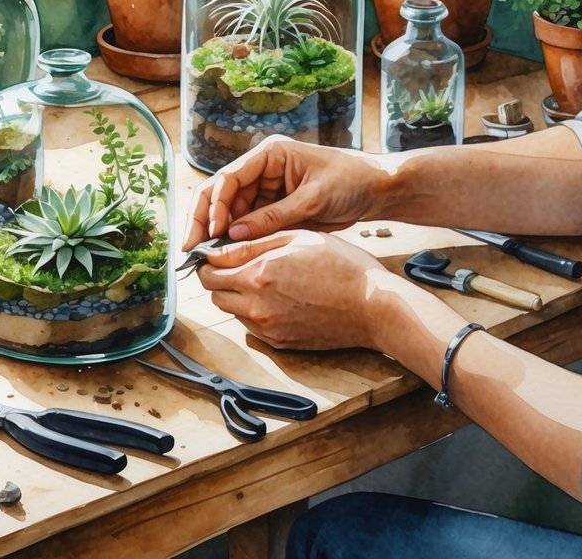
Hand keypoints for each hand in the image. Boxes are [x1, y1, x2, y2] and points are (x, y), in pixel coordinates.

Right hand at [182, 135, 391, 248]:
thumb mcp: (312, 200)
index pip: (228, 178)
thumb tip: (233, 235)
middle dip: (204, 220)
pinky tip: (228, 255)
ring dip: (218, 232)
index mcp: (269, 154)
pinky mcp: (273, 206)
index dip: (213, 206)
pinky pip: (247, 222)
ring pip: (229, 211)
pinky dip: (237, 238)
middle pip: (220, 194)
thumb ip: (272, 217)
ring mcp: (266, 188)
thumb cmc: (352, 182)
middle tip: (191, 248)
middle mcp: (262, 169)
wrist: (379, 190)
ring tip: (208, 257)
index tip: (207, 233)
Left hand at [197, 230, 408, 351]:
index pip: (207, 270)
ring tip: (260, 280)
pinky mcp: (278, 343)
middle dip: (218, 277)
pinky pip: (250, 326)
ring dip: (234, 295)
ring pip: (230, 310)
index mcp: (258, 274)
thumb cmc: (343, 266)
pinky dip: (253, 312)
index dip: (207, 259)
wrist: (374, 306)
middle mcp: (256, 305)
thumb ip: (253, 243)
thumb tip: (217, 246)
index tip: (213, 253)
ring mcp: (267, 328)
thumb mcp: (297, 238)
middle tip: (235, 264)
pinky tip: (276, 298)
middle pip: (213, 293)